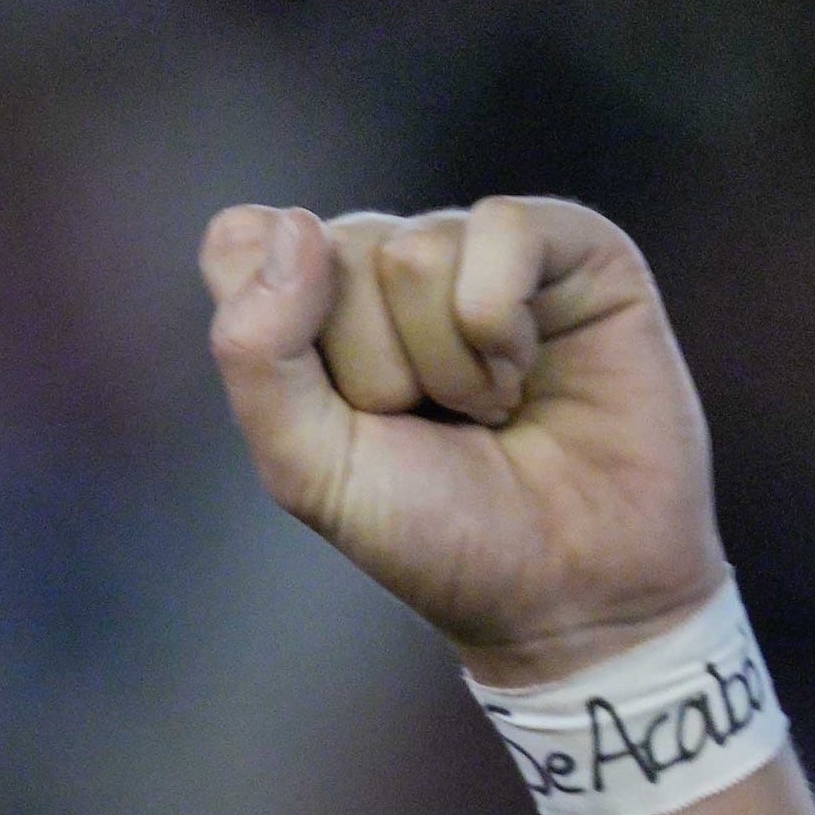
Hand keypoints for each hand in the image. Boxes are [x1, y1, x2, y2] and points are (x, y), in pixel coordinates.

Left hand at [201, 196, 726, 689]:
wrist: (572, 590)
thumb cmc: (435, 529)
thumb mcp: (309, 465)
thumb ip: (257, 351)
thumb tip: (294, 223)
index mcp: (309, 303)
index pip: (241, 241)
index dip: (273, 321)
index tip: (333, 406)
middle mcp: (388, 259)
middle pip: (331, 252)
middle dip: (374, 370)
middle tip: (430, 425)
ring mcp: (477, 245)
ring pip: (414, 251)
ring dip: (449, 366)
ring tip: (489, 411)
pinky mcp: (570, 243)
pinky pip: (502, 228)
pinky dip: (502, 326)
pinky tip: (528, 372)